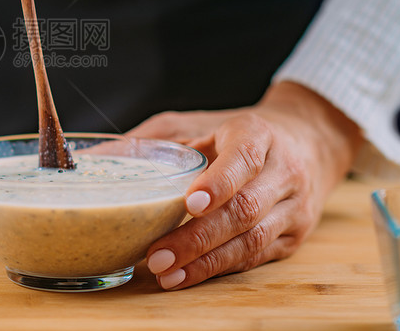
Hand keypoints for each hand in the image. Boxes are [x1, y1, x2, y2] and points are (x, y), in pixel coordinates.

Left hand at [130, 81, 364, 289]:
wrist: (308, 141)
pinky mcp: (295, 236)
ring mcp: (294, 206)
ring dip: (206, 261)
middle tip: (157, 255)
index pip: (243, 159)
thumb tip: (91, 161)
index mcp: (258, 134)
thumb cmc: (235, 134)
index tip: (190, 202)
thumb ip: (151, 140)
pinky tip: (188, 276)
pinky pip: (256, 258)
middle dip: (198, 237)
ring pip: (253, 240)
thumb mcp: (195, 124)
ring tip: (166, 272)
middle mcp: (284, 170)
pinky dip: (219, 269)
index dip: (218, 182)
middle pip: (245, 209)